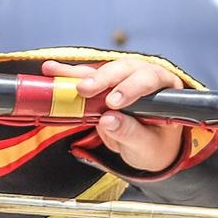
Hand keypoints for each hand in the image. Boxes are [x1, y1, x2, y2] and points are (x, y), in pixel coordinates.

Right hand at [42, 58, 186, 173]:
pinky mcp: (104, 84)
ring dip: (80, 73)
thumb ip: (131, 134)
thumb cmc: (155, 145)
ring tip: (57, 73)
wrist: (146, 148)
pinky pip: (86, 77)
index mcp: (166, 89)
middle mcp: (145, 76)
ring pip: (103, 70)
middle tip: (85, 90)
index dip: (132, 88)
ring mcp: (123, 78)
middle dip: (104, 78)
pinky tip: (52, 70)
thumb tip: (108, 121)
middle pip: (126, 69)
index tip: (113, 102)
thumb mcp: (147, 146)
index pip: (151, 80)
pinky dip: (68, 74)